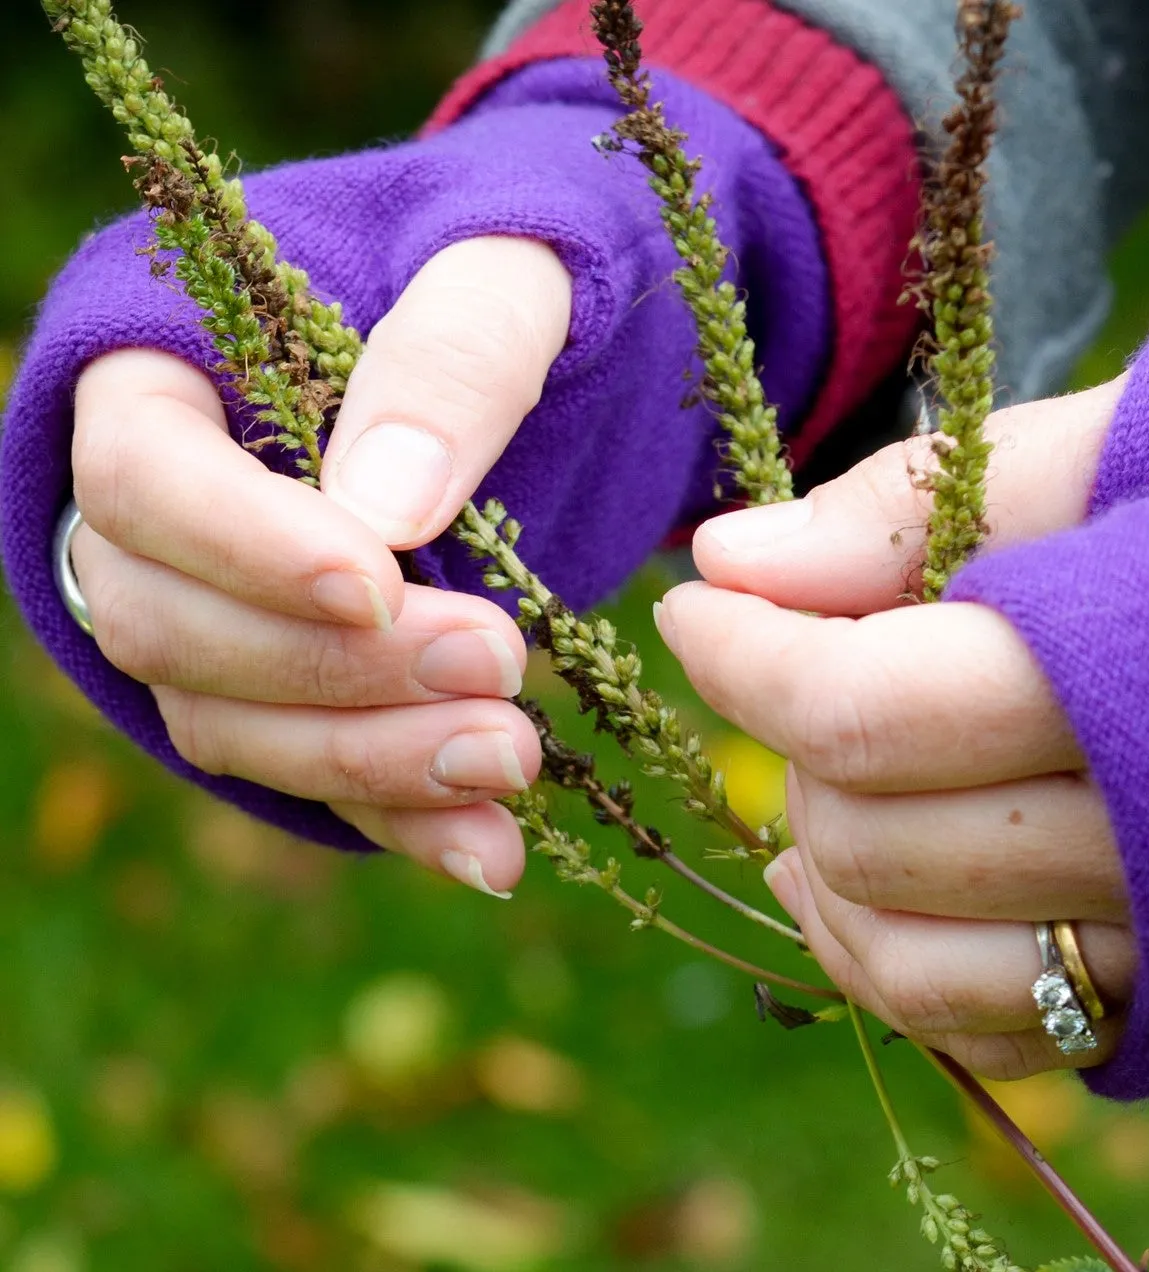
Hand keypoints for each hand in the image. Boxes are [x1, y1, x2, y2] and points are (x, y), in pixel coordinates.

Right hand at [70, 237, 571, 895]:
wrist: (559, 338)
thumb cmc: (513, 271)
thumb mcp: (508, 269)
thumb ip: (449, 354)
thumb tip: (386, 504)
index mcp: (169, 371)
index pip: (143, 476)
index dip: (242, 544)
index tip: (375, 581)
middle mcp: (170, 513)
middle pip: (171, 622)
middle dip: (328, 670)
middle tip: (497, 668)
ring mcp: (226, 612)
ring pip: (227, 721)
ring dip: (366, 760)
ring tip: (512, 760)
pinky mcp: (298, 688)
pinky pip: (313, 774)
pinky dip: (399, 818)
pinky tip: (491, 850)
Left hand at [656, 378, 1137, 1078]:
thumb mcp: (1130, 441)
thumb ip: (924, 500)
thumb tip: (728, 555)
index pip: (869, 707)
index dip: (744, 657)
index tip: (691, 606)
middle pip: (872, 834)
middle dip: (787, 742)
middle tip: (797, 656)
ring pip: (909, 959)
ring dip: (816, 870)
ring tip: (797, 775)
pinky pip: (979, 1027)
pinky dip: (881, 961)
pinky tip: (844, 889)